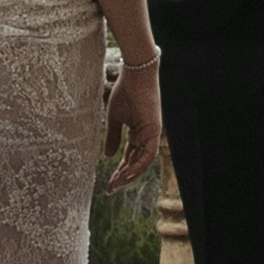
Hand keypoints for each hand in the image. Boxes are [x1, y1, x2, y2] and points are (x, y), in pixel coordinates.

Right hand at [104, 51, 166, 188]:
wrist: (135, 74)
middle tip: (110, 189)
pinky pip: (148, 153)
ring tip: (116, 184)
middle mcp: (146, 136)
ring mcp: (151, 134)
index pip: (129, 158)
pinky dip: (139, 165)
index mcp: (137, 133)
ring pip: (143, 162)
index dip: (119, 171)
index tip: (108, 184)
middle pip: (135, 163)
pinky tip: (127, 174)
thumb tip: (108, 157)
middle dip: (123, 177)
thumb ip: (113, 137)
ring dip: (130, 174)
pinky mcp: (154, 130)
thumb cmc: (124, 92)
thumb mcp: (114, 118)